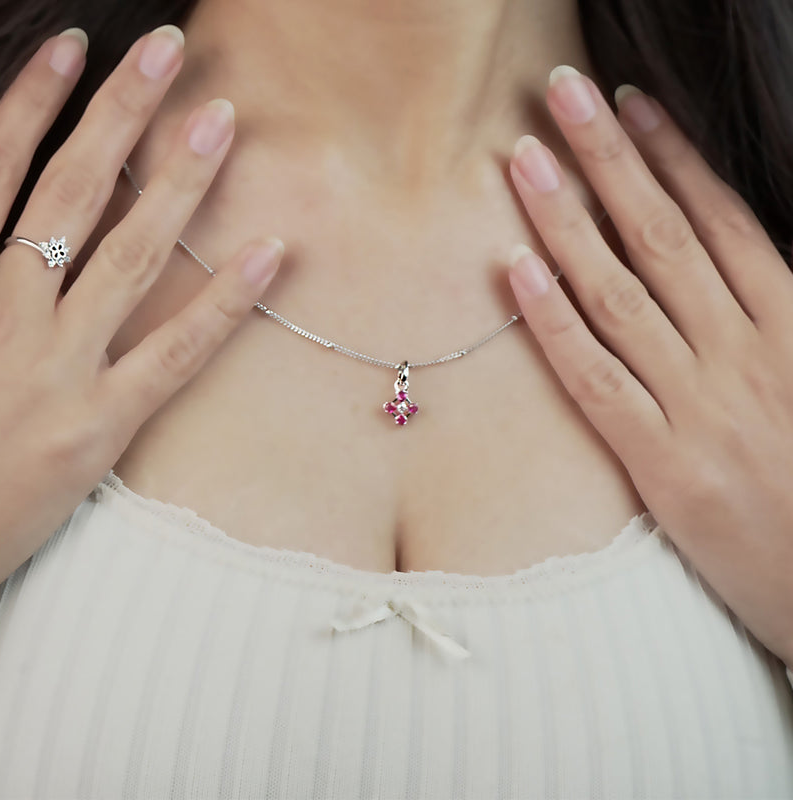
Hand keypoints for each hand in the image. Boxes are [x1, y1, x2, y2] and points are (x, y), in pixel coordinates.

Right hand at [0, 26, 282, 587]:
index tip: (73, 48)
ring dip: (177, 184)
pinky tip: (271, 254)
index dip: (30, 105)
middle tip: (169, 52)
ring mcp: (55, 373)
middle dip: (118, 116)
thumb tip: (23, 230)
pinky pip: (174, 354)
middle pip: (70, 194)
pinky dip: (224, 302)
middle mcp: (2, 317)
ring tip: (222, 121)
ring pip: (126, 257)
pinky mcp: (99, 429)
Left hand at [507, 66, 792, 666]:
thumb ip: (765, 316)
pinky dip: (554, 321)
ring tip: (526, 161)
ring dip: (568, 221)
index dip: (671, 156)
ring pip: (620, 292)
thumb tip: (715, 254)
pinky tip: (517, 269)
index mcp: (788, 326)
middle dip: (609, 158)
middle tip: (561, 94)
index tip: (628, 104)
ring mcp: (698, 405)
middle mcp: (741, 352)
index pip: (719, 219)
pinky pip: (594, 377)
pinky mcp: (660, 462)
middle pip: (661, 236)